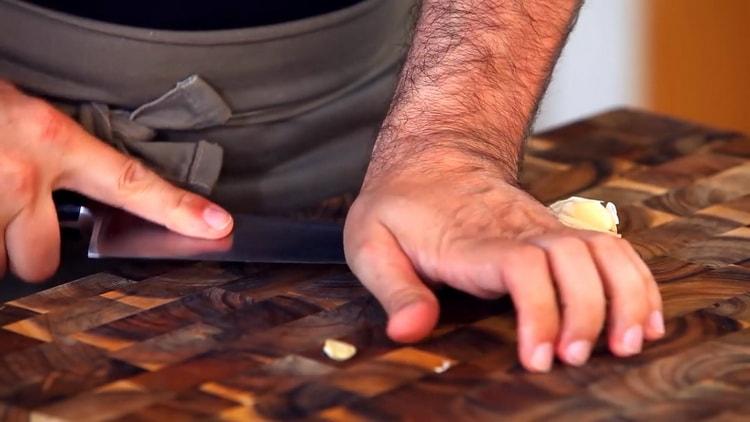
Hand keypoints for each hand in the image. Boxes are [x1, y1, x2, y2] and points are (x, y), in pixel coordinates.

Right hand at [0, 81, 232, 280]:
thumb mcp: (26, 115)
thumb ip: (59, 150)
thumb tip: (75, 185)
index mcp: (54, 139)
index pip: (130, 181)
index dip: (176, 208)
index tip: (216, 225)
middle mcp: (25, 175)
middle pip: (46, 258)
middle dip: (34, 251)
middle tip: (17, 220)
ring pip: (5, 264)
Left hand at [344, 153, 663, 371]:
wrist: (432, 157)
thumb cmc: (399, 205)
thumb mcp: (371, 244)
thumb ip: (393, 289)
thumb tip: (408, 332)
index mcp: (472, 238)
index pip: (522, 266)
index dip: (540, 311)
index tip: (537, 356)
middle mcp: (518, 229)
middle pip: (574, 259)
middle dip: (588, 312)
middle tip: (577, 359)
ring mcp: (544, 227)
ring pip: (603, 250)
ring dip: (625, 296)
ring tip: (629, 344)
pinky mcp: (558, 231)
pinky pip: (611, 249)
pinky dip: (636, 282)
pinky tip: (645, 319)